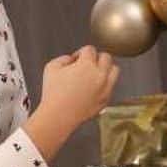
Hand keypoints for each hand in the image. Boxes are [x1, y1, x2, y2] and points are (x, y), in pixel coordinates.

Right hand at [24, 46, 120, 162]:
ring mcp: (105, 88)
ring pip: (114, 70)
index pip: (90, 49)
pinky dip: (104, 84)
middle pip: (106, 57)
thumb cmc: (53, 93)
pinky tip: (92, 88)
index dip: (80, 53)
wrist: (58, 116)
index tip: (75, 60)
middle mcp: (99, 75)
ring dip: (105, 69)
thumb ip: (64, 58)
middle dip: (95, 58)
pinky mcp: (106, 100)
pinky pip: (110, 87)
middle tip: (86, 65)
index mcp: (87, 65)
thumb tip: (72, 60)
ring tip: (94, 74)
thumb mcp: (51, 67)